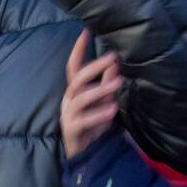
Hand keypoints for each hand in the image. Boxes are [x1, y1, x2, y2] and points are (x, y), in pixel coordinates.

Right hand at [60, 29, 120, 159]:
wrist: (89, 154)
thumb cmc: (96, 124)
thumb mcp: (105, 101)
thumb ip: (107, 82)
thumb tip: (115, 62)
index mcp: (76, 91)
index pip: (74, 66)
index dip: (78, 49)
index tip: (85, 31)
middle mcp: (69, 100)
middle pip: (78, 78)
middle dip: (95, 66)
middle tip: (113, 57)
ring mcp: (68, 115)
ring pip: (80, 97)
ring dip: (99, 89)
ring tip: (118, 83)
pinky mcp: (72, 130)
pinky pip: (83, 120)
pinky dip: (97, 115)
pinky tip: (112, 110)